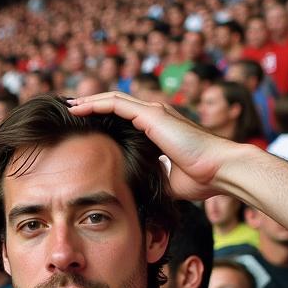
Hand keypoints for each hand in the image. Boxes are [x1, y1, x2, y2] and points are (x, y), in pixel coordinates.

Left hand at [67, 92, 242, 200]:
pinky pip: (116, 105)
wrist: (219, 171)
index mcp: (158, 129)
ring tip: (67, 105)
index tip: (83, 124)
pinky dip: (94, 104)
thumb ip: (150, 177)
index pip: (124, 118)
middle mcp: (155, 115)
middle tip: (69, 109)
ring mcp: (154, 112)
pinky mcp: (152, 115)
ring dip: (88, 101)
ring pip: (112, 100)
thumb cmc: (200, 178)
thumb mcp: (166, 180)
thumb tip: (134, 188)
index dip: (103, 118)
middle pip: (115, 104)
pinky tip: (77, 108)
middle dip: (91, 105)